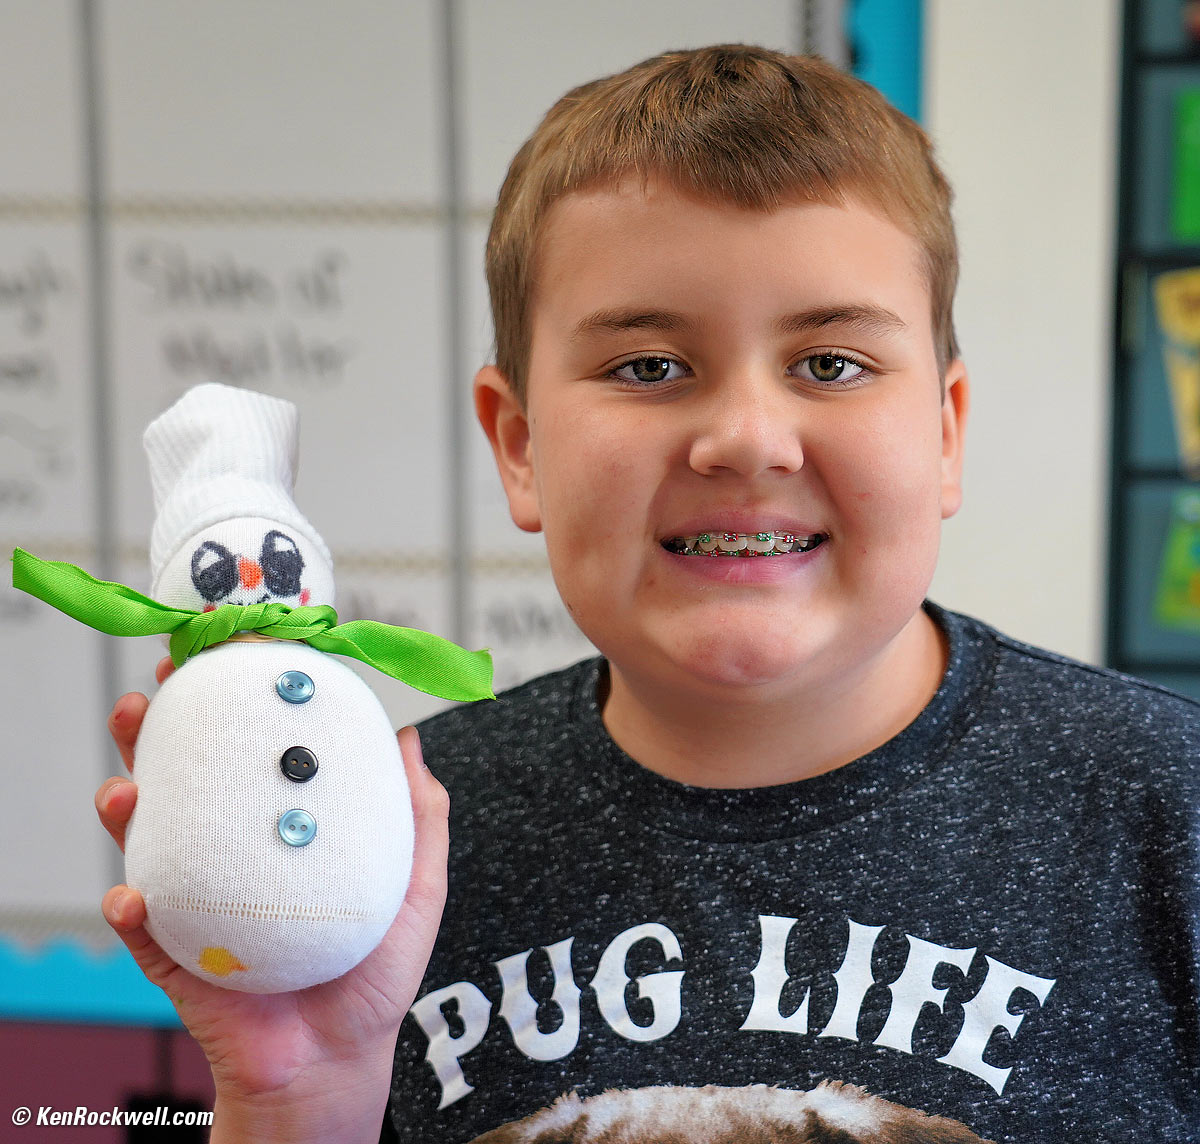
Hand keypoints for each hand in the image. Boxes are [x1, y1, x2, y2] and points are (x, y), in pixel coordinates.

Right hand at [97, 657, 447, 1139]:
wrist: (341, 1060)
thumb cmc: (375, 971)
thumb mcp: (416, 885)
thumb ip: (419, 815)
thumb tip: (409, 737)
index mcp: (280, 830)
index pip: (251, 752)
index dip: (235, 703)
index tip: (229, 655)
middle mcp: (232, 852)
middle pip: (183, 777)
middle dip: (157, 730)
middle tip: (157, 692)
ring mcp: (198, 899)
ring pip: (144, 837)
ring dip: (123, 802)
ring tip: (126, 783)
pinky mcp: (176, 956)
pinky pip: (140, 928)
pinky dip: (129, 907)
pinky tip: (135, 895)